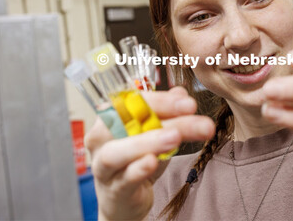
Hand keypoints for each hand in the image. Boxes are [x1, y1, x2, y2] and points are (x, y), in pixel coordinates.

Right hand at [85, 87, 214, 220]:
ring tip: (174, 137)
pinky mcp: (113, 189)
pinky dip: (138, 169)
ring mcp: (103, 165)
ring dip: (147, 141)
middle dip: (162, 114)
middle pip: (127, 120)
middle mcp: (100, 138)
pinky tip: (154, 162)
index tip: (188, 103)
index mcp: (109, 117)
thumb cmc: (137, 160)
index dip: (162, 100)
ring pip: (118, 151)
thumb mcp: (156, 133)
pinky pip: (124, 177)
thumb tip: (180, 93)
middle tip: (191, 111)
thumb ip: (167, 112)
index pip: (132, 100)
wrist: (125, 199)